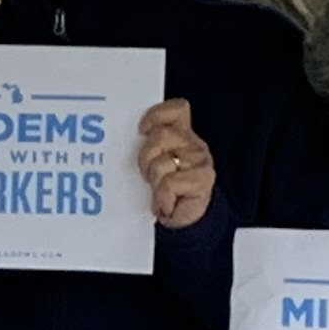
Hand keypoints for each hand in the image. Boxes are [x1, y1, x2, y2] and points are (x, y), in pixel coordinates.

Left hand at [135, 98, 215, 228]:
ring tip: (158, 191)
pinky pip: (170, 183)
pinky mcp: (203, 179)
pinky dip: (163, 198)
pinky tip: (166, 203)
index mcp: (179, 133)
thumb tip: (124, 136)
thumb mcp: (149, 164)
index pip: (176, 109)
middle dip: (146, 158)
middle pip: (160, 136)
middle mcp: (192, 143)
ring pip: (163, 162)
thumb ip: (144, 145)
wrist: (179, 220)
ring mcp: (200, 160)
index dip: (156, 116)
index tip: (141, 131)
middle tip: (148, 176)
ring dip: (154, 181)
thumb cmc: (161, 190)